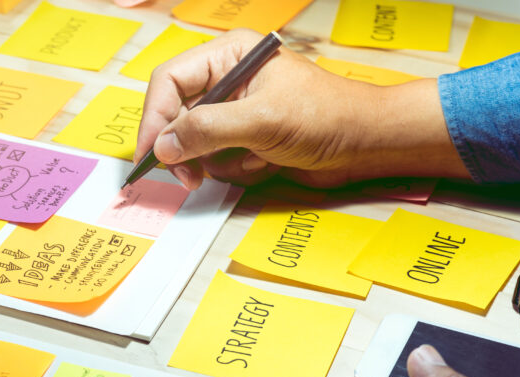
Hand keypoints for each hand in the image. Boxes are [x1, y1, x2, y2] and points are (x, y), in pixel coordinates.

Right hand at [136, 29, 470, 189]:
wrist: (366, 144)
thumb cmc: (327, 117)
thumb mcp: (262, 121)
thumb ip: (207, 130)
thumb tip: (163, 145)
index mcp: (228, 56)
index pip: (170, 81)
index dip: (155, 117)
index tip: (153, 152)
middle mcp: (226, 79)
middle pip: (175, 114)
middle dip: (185, 148)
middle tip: (188, 176)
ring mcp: (234, 111)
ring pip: (193, 143)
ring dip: (217, 161)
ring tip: (251, 161)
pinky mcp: (243, 138)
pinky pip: (216, 160)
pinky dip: (235, 169)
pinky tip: (264, 164)